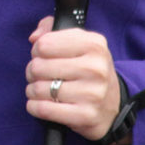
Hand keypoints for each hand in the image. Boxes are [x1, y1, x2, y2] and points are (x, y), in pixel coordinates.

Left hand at [25, 15, 122, 141]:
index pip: (44, 44)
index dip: (37, 50)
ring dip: (32, 90)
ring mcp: (92, 93)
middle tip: (40, 75)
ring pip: (39, 88)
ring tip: (41, 89)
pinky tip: (39, 104)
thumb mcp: (78, 42)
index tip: (43, 56)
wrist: (112, 106)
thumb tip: (34, 37)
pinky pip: (44, 109)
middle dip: (32, 71)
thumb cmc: (88, 70)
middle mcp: (96, 68)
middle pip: (38, 66)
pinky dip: (34, 107)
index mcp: (94, 44)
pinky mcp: (85, 115)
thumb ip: (51, 29)